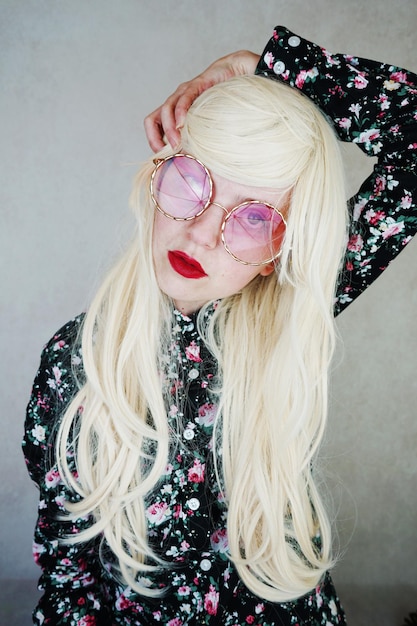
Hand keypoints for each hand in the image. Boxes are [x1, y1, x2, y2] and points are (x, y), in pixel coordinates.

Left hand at [144, 50, 259, 151]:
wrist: (240, 73)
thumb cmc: (226, 102)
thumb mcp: (209, 125)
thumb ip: (200, 138)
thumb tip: (197, 164)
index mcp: (176, 111)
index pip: (154, 125)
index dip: (153, 141)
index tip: (161, 157)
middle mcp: (176, 101)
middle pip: (153, 120)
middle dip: (154, 138)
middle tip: (164, 153)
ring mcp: (185, 93)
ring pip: (166, 110)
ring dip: (168, 130)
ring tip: (176, 145)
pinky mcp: (196, 85)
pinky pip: (183, 99)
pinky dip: (180, 113)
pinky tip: (182, 125)